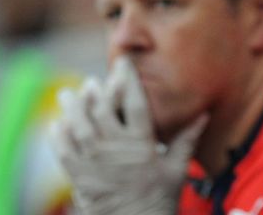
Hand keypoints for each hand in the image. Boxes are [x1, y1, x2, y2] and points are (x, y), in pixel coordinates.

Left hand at [50, 56, 207, 214]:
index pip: (135, 104)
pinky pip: (63, 150)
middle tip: (95, 78)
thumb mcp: (177, 169)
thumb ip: (187, 139)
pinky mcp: (78, 175)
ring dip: (73, 107)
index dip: (129, 81)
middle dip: (98, 91)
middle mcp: (115, 148)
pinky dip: (58, 134)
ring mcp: (94, 161)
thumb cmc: (159, 198)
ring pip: (79, 126)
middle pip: (103, 110)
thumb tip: (205, 115)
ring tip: (69, 93)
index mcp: (141, 144)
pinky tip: (57, 123)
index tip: (124, 63)